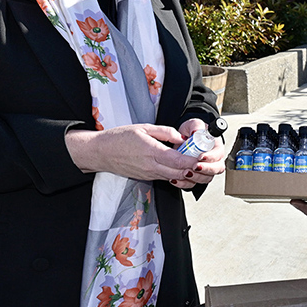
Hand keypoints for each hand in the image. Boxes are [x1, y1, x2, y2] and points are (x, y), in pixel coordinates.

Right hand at [65, 123, 196, 187]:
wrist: (101, 152)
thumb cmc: (119, 138)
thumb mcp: (143, 128)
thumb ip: (165, 132)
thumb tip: (181, 137)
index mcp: (152, 152)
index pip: (178, 161)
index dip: (193, 160)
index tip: (203, 155)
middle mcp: (152, 167)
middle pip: (180, 173)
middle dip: (195, 169)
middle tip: (204, 160)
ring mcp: (150, 174)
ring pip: (175, 178)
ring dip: (187, 174)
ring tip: (195, 163)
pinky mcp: (147, 177)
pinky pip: (166, 178)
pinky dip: (177, 175)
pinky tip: (181, 166)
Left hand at [174, 118, 227, 187]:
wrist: (182, 139)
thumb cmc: (191, 132)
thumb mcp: (193, 124)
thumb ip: (196, 125)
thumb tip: (196, 131)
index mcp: (215, 146)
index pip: (219, 154)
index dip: (211, 157)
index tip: (201, 156)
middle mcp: (214, 159)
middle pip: (217, 169)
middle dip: (206, 169)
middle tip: (194, 167)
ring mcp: (206, 168)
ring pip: (207, 178)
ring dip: (197, 177)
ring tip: (186, 173)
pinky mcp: (198, 175)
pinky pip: (195, 184)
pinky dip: (186, 183)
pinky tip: (179, 179)